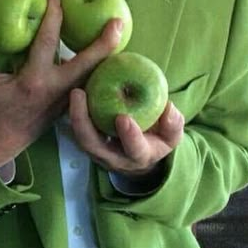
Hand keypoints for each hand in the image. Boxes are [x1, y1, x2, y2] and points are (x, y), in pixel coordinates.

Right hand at [0, 0, 123, 168]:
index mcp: (34, 81)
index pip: (48, 43)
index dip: (54, 18)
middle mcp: (55, 91)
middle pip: (87, 63)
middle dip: (105, 42)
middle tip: (118, 21)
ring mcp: (64, 101)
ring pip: (91, 75)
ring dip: (105, 55)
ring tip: (118, 33)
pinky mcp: (66, 107)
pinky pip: (85, 84)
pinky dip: (94, 69)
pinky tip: (104, 55)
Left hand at [69, 90, 183, 177]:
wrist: (141, 153)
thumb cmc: (157, 139)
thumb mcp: (171, 134)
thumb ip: (173, 123)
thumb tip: (169, 108)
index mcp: (139, 156)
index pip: (134, 149)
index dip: (129, 136)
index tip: (123, 118)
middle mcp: (114, 158)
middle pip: (93, 145)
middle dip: (83, 122)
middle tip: (79, 94)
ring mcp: (98, 152)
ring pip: (80, 138)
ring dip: (74, 115)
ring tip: (75, 91)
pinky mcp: (88, 142)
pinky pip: (77, 128)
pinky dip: (74, 111)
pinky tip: (75, 89)